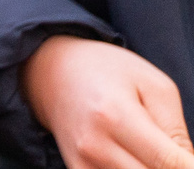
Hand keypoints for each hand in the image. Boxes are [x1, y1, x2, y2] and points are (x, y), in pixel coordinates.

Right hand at [24, 36, 193, 167]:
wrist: (51, 72)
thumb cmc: (108, 72)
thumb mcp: (154, 85)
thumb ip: (176, 129)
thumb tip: (188, 165)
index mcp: (115, 115)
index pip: (169, 163)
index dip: (189, 167)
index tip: (191, 160)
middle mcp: (93, 145)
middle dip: (171, 167)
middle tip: (172, 152)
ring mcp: (81, 163)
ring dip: (150, 167)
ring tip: (151, 150)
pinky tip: (135, 157)